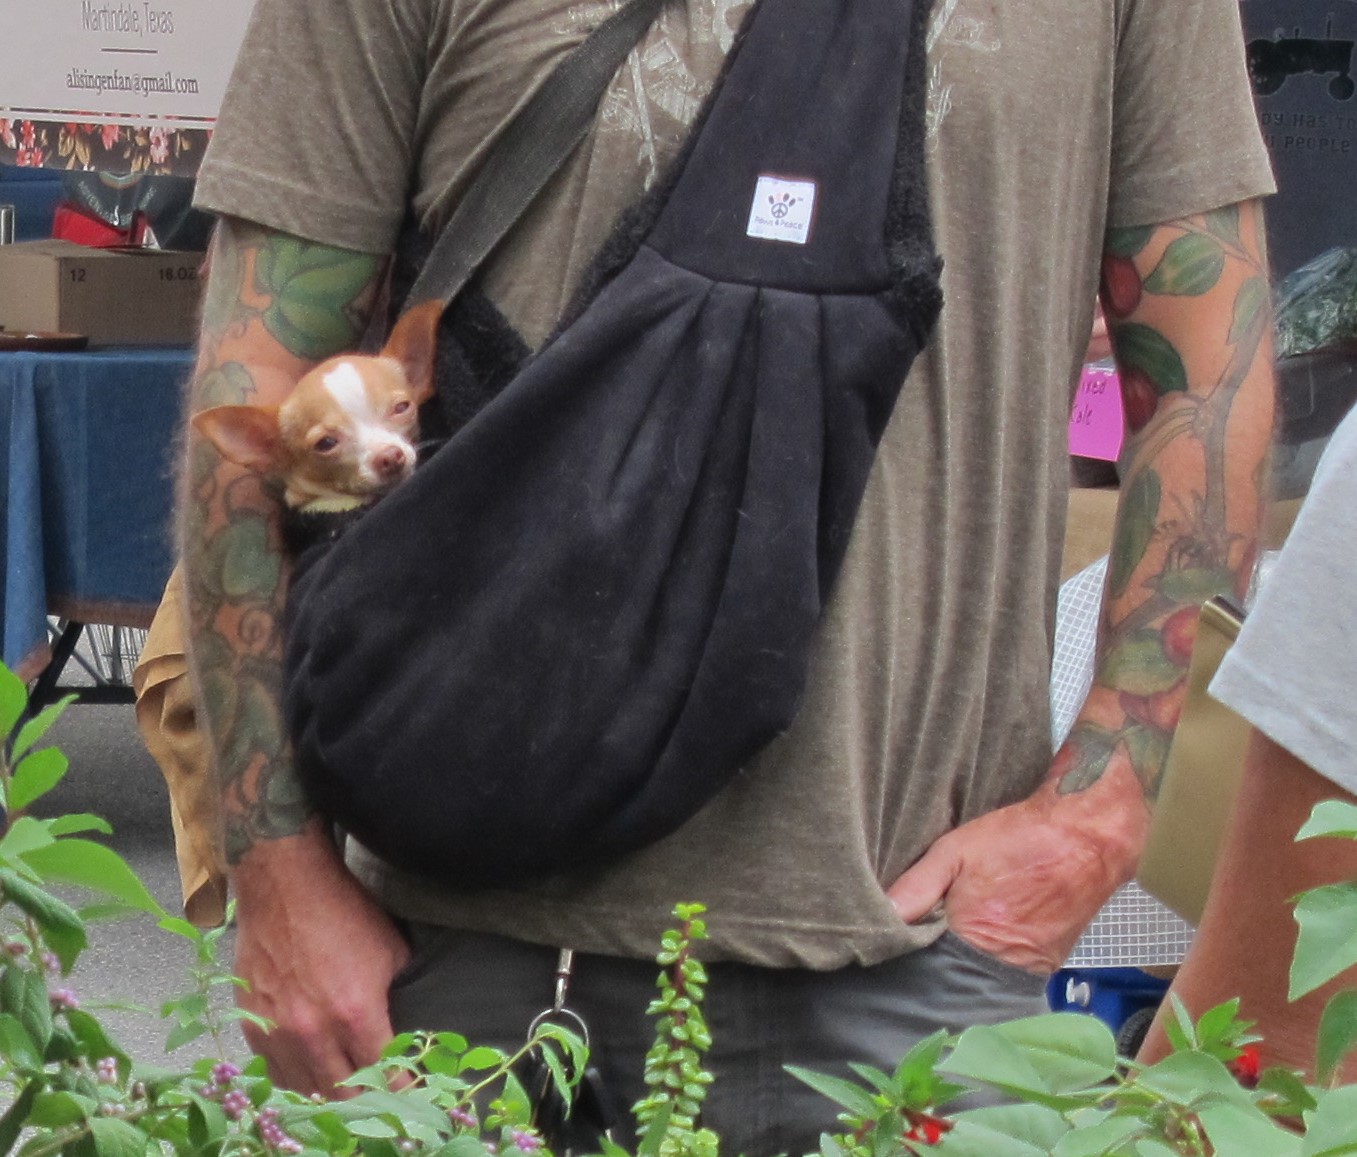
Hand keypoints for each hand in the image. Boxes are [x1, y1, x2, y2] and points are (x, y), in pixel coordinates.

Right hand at [231, 821, 410, 1096]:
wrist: (286, 884)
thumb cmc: (344, 911)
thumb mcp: (391, 951)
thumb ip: (395, 996)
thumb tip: (399, 1026)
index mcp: (356, 1014)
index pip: (383, 1075)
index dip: (398, 1091)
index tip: (408, 1099)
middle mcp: (314, 1032)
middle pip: (342, 1095)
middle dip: (364, 1104)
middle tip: (377, 1104)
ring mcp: (278, 1031)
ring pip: (304, 1090)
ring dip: (326, 1098)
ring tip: (343, 1099)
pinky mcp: (251, 1024)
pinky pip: (272, 1071)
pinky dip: (293, 1080)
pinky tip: (307, 1077)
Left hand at [887, 759, 1147, 973]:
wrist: (1087, 838)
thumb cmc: (1020, 838)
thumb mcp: (957, 850)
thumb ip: (918, 885)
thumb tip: (886, 916)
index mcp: (977, 935)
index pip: (930, 968)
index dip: (914, 957)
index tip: (899, 946)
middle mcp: (1005, 962)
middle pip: (958, 977)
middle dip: (940, 961)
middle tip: (927, 939)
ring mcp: (1030, 968)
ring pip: (984, 974)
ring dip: (970, 958)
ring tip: (961, 931)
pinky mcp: (1047, 965)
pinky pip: (1011, 969)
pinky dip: (996, 955)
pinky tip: (989, 932)